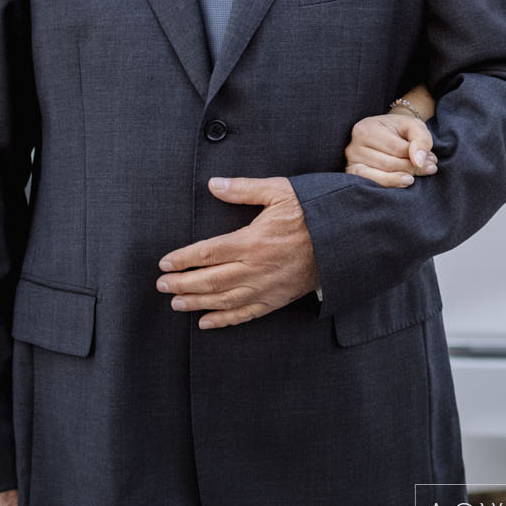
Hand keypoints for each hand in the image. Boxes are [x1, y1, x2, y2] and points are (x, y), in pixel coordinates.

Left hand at [158, 178, 318, 327]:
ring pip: (222, 300)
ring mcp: (266, 287)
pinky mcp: (276, 299)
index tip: (165, 262)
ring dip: (196, 302)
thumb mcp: (280, 191)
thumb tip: (214, 184)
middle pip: (209, 280)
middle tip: (161, 285)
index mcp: (253, 241)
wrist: (344, 240)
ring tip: (176, 303)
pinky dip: (223, 320)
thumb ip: (244, 189)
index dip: (183, 258)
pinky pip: (245, 314)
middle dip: (181, 283)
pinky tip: (205, 321)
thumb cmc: (312, 213)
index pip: (208, 252)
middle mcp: (256, 268)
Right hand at [345, 111, 437, 186]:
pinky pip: (372, 184)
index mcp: (366, 129)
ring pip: (381, 176)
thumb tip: (418, 161)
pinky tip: (403, 182)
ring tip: (417, 175)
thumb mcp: (414, 126)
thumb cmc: (400, 129)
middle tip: (430, 168)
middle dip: (412, 168)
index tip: (431, 159)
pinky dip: (390, 185)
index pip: (397, 149)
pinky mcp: (354, 175)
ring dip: (403, 178)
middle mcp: (353, 146)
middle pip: (389, 164)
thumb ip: (421, 140)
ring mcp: (351, 162)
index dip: (416, 156)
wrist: (386, 132)